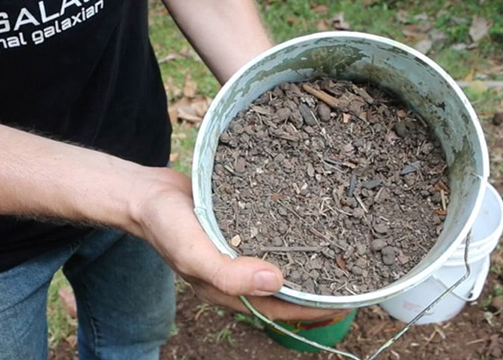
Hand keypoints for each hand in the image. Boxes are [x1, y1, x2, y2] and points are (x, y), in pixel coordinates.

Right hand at [131, 168, 346, 320]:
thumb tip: (275, 282)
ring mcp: (238, 250)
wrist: (147, 193)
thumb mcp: (191, 252)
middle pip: (285, 289)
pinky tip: (311, 223)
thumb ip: (227, 272)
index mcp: (227, 289)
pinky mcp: (239, 227)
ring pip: (281, 263)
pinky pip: (272, 236)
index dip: (313, 308)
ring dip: (309, 262)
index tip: (347, 301)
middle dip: (318, 288)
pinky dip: (293, 236)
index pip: (278, 308)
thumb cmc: (165, 225)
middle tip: (355, 276)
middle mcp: (237, 273)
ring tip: (342, 252)